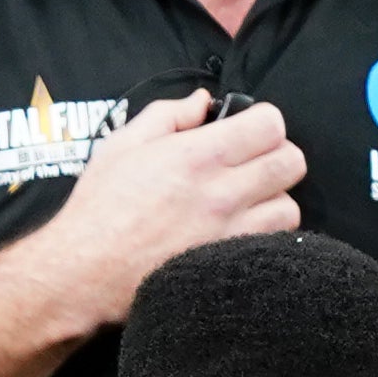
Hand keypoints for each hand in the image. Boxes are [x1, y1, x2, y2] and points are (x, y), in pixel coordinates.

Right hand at [23, 92, 303, 330]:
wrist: (85, 274)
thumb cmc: (99, 209)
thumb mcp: (122, 145)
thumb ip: (168, 114)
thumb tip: (202, 102)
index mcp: (198, 155)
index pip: (271, 125)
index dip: (263, 122)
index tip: (247, 131)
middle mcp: (222, 193)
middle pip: (291, 162)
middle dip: (275, 156)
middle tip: (252, 164)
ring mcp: (230, 234)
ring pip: (289, 207)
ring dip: (273, 201)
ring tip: (247, 203)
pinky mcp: (229, 267)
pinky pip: (273, 245)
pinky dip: (265, 235)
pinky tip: (240, 232)